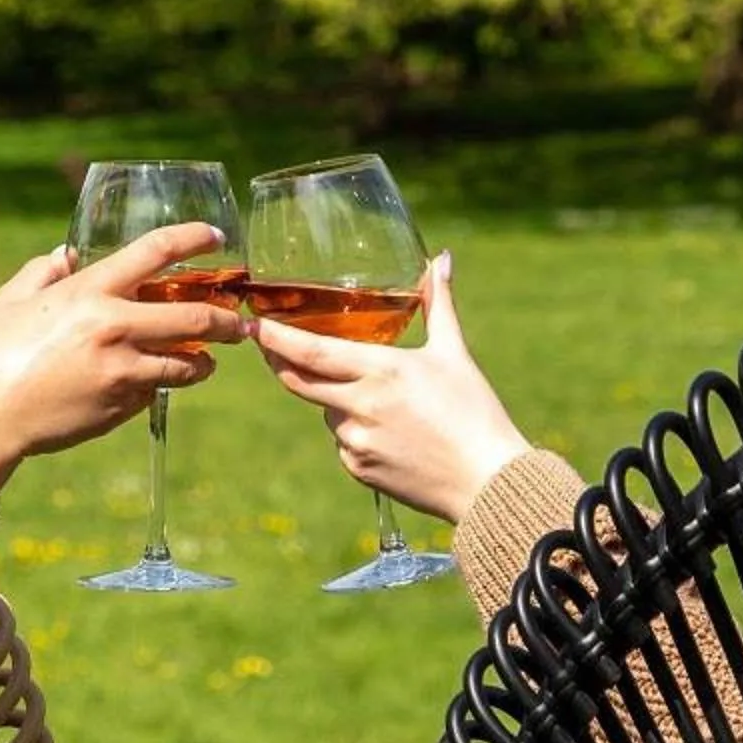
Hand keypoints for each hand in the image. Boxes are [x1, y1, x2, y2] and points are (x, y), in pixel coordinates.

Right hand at [0, 223, 247, 492]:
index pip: (156, 251)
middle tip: (236, 322)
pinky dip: (164, 384)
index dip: (194, 238)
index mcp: (88, 290)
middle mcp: (114, 326)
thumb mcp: (10, 301)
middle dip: (226, 319)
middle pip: (196, 316)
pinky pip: (157, 389)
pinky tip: (160, 383)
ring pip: (188, 362)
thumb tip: (65, 255)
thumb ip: (42, 272)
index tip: (217, 236)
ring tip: (209, 360)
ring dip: (206, 360)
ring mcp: (123, 369)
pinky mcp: (122, 405)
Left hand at [252, 250, 531, 524]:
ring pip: (327, 412)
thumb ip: (439, 304)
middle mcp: (360, 406)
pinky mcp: (359, 469)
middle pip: (298, 381)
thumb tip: (442, 259)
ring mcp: (355, 442)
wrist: (488, 482)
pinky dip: (355, 430)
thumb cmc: (475, 413)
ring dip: (337, 400)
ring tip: (385, 402)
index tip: (254, 324)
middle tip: (268, 343)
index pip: (310, 352)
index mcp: (380, 371)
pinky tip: (391, 432)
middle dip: (280, 361)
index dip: (275, 337)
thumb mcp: (455, 353)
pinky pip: (343, 442)